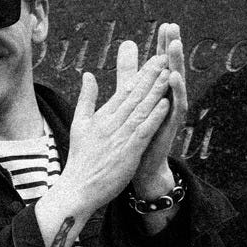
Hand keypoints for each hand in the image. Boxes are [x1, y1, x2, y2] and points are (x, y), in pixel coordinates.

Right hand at [36, 44, 170, 246]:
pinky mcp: (127, 152)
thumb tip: (87, 74)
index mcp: (101, 116)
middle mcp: (110, 123)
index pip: (124, 90)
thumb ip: (86, 98)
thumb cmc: (80, 159)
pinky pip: (143, 130)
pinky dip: (154, 115)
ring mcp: (119, 137)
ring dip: (156, 91)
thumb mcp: (79, 124)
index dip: (142, 73)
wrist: (77, 188)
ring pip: (141, 109)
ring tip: (169, 74)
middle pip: (134, 95)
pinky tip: (165, 103)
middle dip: (151, 75)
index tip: (154, 59)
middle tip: (164, 57)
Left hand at [126, 23, 188, 202]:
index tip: (165, 24)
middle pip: (171, 67)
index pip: (161, 62)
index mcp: (157, 89)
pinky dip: (176, 90)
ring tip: (176, 45)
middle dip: (173, 47)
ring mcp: (171, 110)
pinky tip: (173, 76)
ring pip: (177, 82)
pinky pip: (176, 105)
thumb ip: (129, 70)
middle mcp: (168, 97)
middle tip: (174, 28)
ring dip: (176, 63)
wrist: (140, 164)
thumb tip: (127, 43)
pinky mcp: (171, 124)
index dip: (163, 44)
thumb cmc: (137, 129)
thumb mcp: (131, 94)